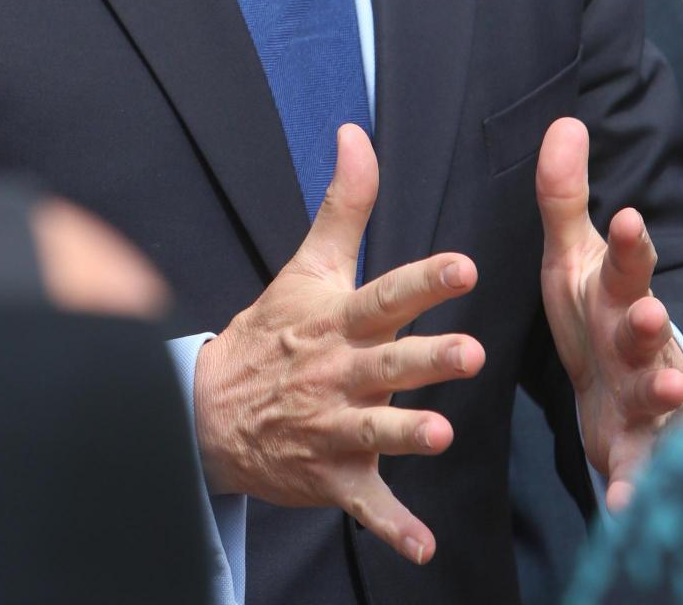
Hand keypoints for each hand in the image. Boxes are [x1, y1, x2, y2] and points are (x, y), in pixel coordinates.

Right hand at [194, 123, 484, 564]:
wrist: (210, 410)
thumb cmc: (274, 330)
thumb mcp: (307, 266)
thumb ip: (345, 204)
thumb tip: (357, 134)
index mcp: (338, 320)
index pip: (385, 294)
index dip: (424, 281)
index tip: (463, 268)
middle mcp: (338, 373)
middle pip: (389, 365)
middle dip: (427, 363)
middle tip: (471, 355)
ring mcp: (332, 429)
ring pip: (377, 433)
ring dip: (408, 437)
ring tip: (441, 436)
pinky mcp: (332, 478)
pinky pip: (365, 507)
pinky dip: (392, 530)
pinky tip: (425, 548)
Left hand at [538, 116, 682, 511]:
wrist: (621, 394)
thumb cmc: (597, 316)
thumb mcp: (574, 258)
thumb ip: (565, 196)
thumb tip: (565, 121)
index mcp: (621, 293)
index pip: (631, 264)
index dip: (633, 245)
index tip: (629, 219)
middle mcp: (642, 341)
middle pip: (649, 327)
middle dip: (651, 319)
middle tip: (651, 311)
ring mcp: (647, 396)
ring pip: (659, 391)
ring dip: (662, 390)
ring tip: (666, 389)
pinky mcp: (639, 449)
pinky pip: (640, 468)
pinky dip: (636, 486)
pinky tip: (626, 502)